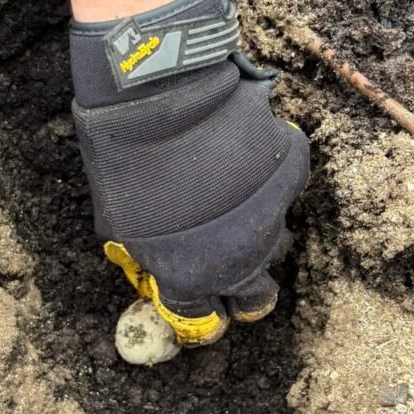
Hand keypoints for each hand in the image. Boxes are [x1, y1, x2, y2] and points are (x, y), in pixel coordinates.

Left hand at [70, 0, 309, 345]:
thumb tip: (160, 260)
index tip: (205, 302)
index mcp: (191, 276)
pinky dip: (268, 171)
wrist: (160, 95)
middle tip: (232, 265)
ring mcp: (272, 213)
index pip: (205, 318)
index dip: (204, 312)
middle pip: (257, 297)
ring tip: (230, 193)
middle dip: (246, 289)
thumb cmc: (125, 156)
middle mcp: (239, 257)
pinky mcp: (292, 168)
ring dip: (256, 226)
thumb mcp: (121, 219)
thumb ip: (151, 251)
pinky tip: (242, 148)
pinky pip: (284, 181)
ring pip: (274, 236)